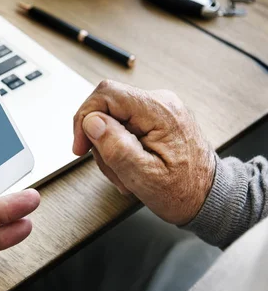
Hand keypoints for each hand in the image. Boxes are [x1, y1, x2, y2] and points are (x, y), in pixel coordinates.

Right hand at [73, 80, 215, 225]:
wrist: (209, 197)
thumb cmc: (184, 192)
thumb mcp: (144, 177)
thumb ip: (116, 147)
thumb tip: (91, 121)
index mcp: (160, 111)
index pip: (106, 93)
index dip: (84, 117)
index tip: (80, 146)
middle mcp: (160, 102)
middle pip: (106, 106)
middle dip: (99, 139)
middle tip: (111, 167)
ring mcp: (158, 109)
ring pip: (111, 117)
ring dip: (109, 148)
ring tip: (125, 173)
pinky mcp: (154, 118)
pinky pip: (123, 124)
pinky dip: (119, 146)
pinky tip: (130, 166)